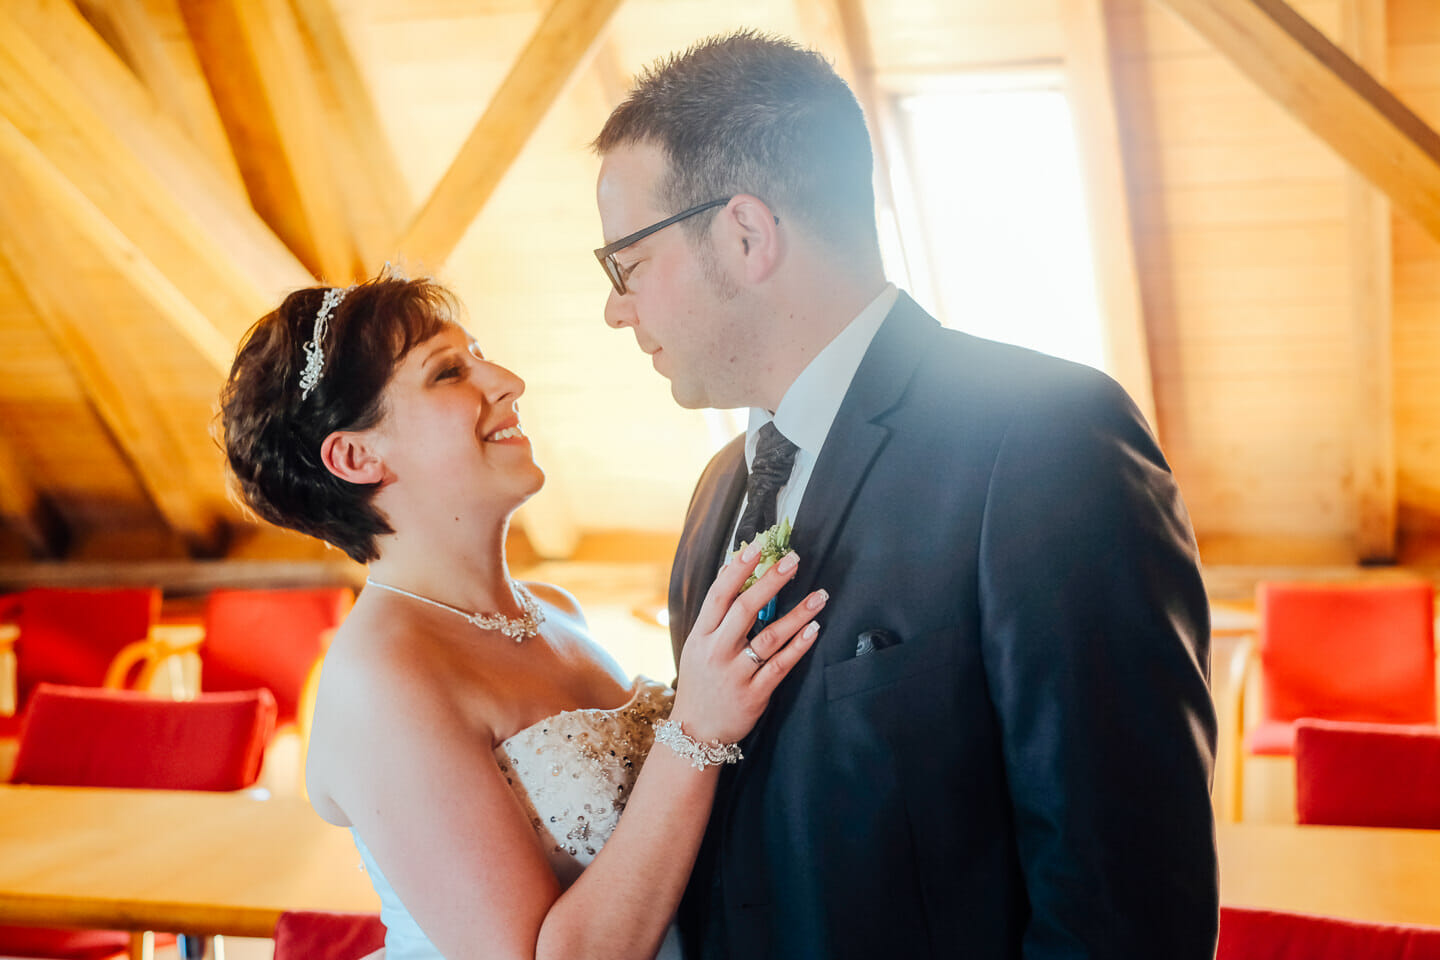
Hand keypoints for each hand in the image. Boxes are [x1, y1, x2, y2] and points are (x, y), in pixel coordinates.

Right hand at [669, 541, 826, 744]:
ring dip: (797, 614)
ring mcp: (736, 673)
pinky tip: (813, 630)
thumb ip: (716, 620)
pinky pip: (780, 665)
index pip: (718, 596)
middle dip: (771, 581)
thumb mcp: (697, 648)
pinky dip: (798, 646)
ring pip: (769, 636)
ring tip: (820, 596)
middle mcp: (717, 651)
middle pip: (745, 609)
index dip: (736, 570)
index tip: (755, 548)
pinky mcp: (755, 693)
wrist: (695, 732)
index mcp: (701, 636)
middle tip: (794, 560)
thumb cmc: (701, 683)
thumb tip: (736, 579)